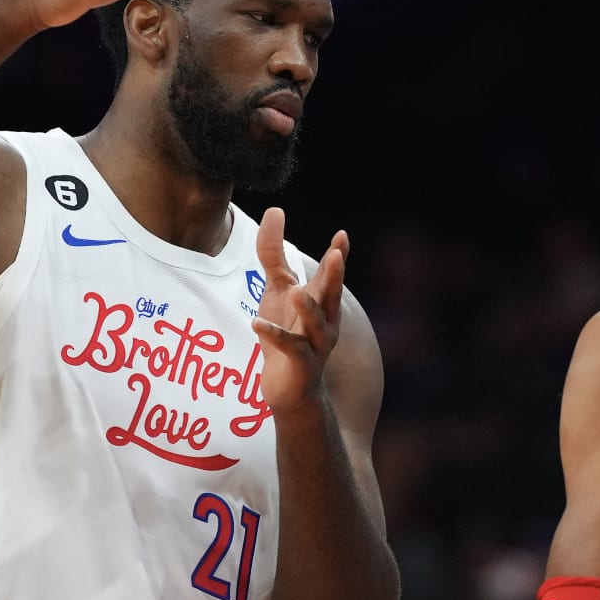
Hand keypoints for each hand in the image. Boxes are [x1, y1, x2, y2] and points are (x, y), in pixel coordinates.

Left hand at [251, 207, 347, 413]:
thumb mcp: (277, 290)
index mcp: (322, 301)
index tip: (342, 235)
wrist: (288, 388)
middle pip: (332, 295)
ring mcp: (316, 344)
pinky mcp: (301, 365)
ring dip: (308, 309)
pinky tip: (257, 324)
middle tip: (337, 254)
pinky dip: (274, 336)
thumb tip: (275, 211)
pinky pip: (290, 348)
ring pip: (316, 324)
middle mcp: (325, 321)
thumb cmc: (286, 334)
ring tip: (297, 292)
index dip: (339, 255)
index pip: (332, 274)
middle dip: (335, 276)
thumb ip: (273, 253)